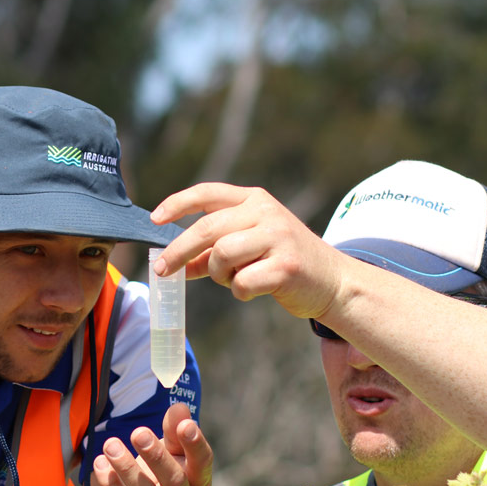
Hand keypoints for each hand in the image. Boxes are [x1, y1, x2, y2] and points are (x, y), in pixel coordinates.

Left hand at [93, 403, 211, 485]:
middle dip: (156, 456)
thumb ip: (175, 432)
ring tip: (110, 445)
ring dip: (126, 467)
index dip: (195, 444)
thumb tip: (179, 408)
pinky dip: (109, 485)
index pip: (203, 463)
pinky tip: (101, 464)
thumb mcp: (172, 453)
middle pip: (174, 482)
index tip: (185, 425)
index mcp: (198, 482)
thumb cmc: (163, 476)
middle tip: (139, 432)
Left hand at [149, 182, 344, 319]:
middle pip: (207, 228)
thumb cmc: (282, 262)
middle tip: (161, 269)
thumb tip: (174, 264)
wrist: (333, 281)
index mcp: (254, 200)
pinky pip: (241, 282)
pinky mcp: (286, 266)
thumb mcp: (248, 247)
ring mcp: (278, 237)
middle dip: (178, 251)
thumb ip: (212, 252)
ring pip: (221, 255)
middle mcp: (265, 212)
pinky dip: (240, 291)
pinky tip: (256, 289)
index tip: (153, 219)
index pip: (207, 193)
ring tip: (233, 278)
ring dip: (218, 273)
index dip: (177, 204)